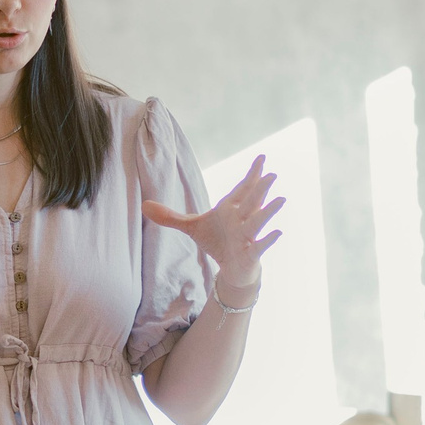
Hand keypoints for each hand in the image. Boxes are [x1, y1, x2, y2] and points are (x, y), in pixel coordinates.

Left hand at [145, 155, 284, 299]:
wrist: (230, 267)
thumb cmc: (217, 241)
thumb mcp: (192, 227)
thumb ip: (170, 217)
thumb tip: (144, 206)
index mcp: (231, 209)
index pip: (242, 188)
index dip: (251, 174)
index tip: (261, 157)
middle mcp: (242, 219)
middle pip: (251, 201)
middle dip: (260, 188)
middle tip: (271, 174)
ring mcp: (248, 236)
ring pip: (258, 221)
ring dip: (268, 211)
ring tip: (280, 199)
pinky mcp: (250, 254)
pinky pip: (260, 246)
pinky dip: (268, 240)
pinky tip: (278, 232)